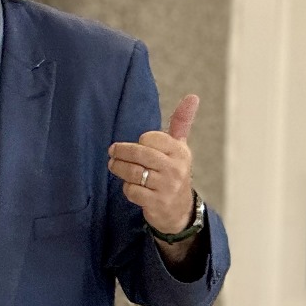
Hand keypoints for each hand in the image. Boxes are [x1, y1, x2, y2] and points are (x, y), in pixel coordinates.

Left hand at [108, 94, 200, 235]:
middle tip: (112, 152)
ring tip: (113, 165)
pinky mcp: (156, 203)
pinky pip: (132, 191)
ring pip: (134, 173)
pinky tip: (130, 186)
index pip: (151, 138)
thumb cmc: (174, 172)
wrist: (180, 210)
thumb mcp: (179, 148)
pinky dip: (127, 188)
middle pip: (140, 154)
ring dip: (119, 168)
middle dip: (121, 152)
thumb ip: (181, 122)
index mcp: (180, 151)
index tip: (139, 145)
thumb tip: (192, 96)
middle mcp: (175, 168)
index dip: (140, 141)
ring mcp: (167, 187)